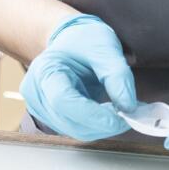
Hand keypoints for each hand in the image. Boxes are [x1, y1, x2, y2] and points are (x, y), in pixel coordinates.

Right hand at [20, 13, 136, 140]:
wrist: (71, 40)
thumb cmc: (84, 39)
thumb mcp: (104, 46)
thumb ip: (117, 74)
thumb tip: (128, 106)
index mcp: (45, 70)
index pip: (63, 100)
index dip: (92, 114)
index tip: (120, 117)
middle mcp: (37, 94)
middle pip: (69, 121)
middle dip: (103, 123)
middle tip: (130, 115)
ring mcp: (43, 109)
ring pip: (75, 130)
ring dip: (102, 126)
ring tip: (122, 111)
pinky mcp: (55, 118)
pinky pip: (78, 128)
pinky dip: (97, 125)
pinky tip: (110, 113)